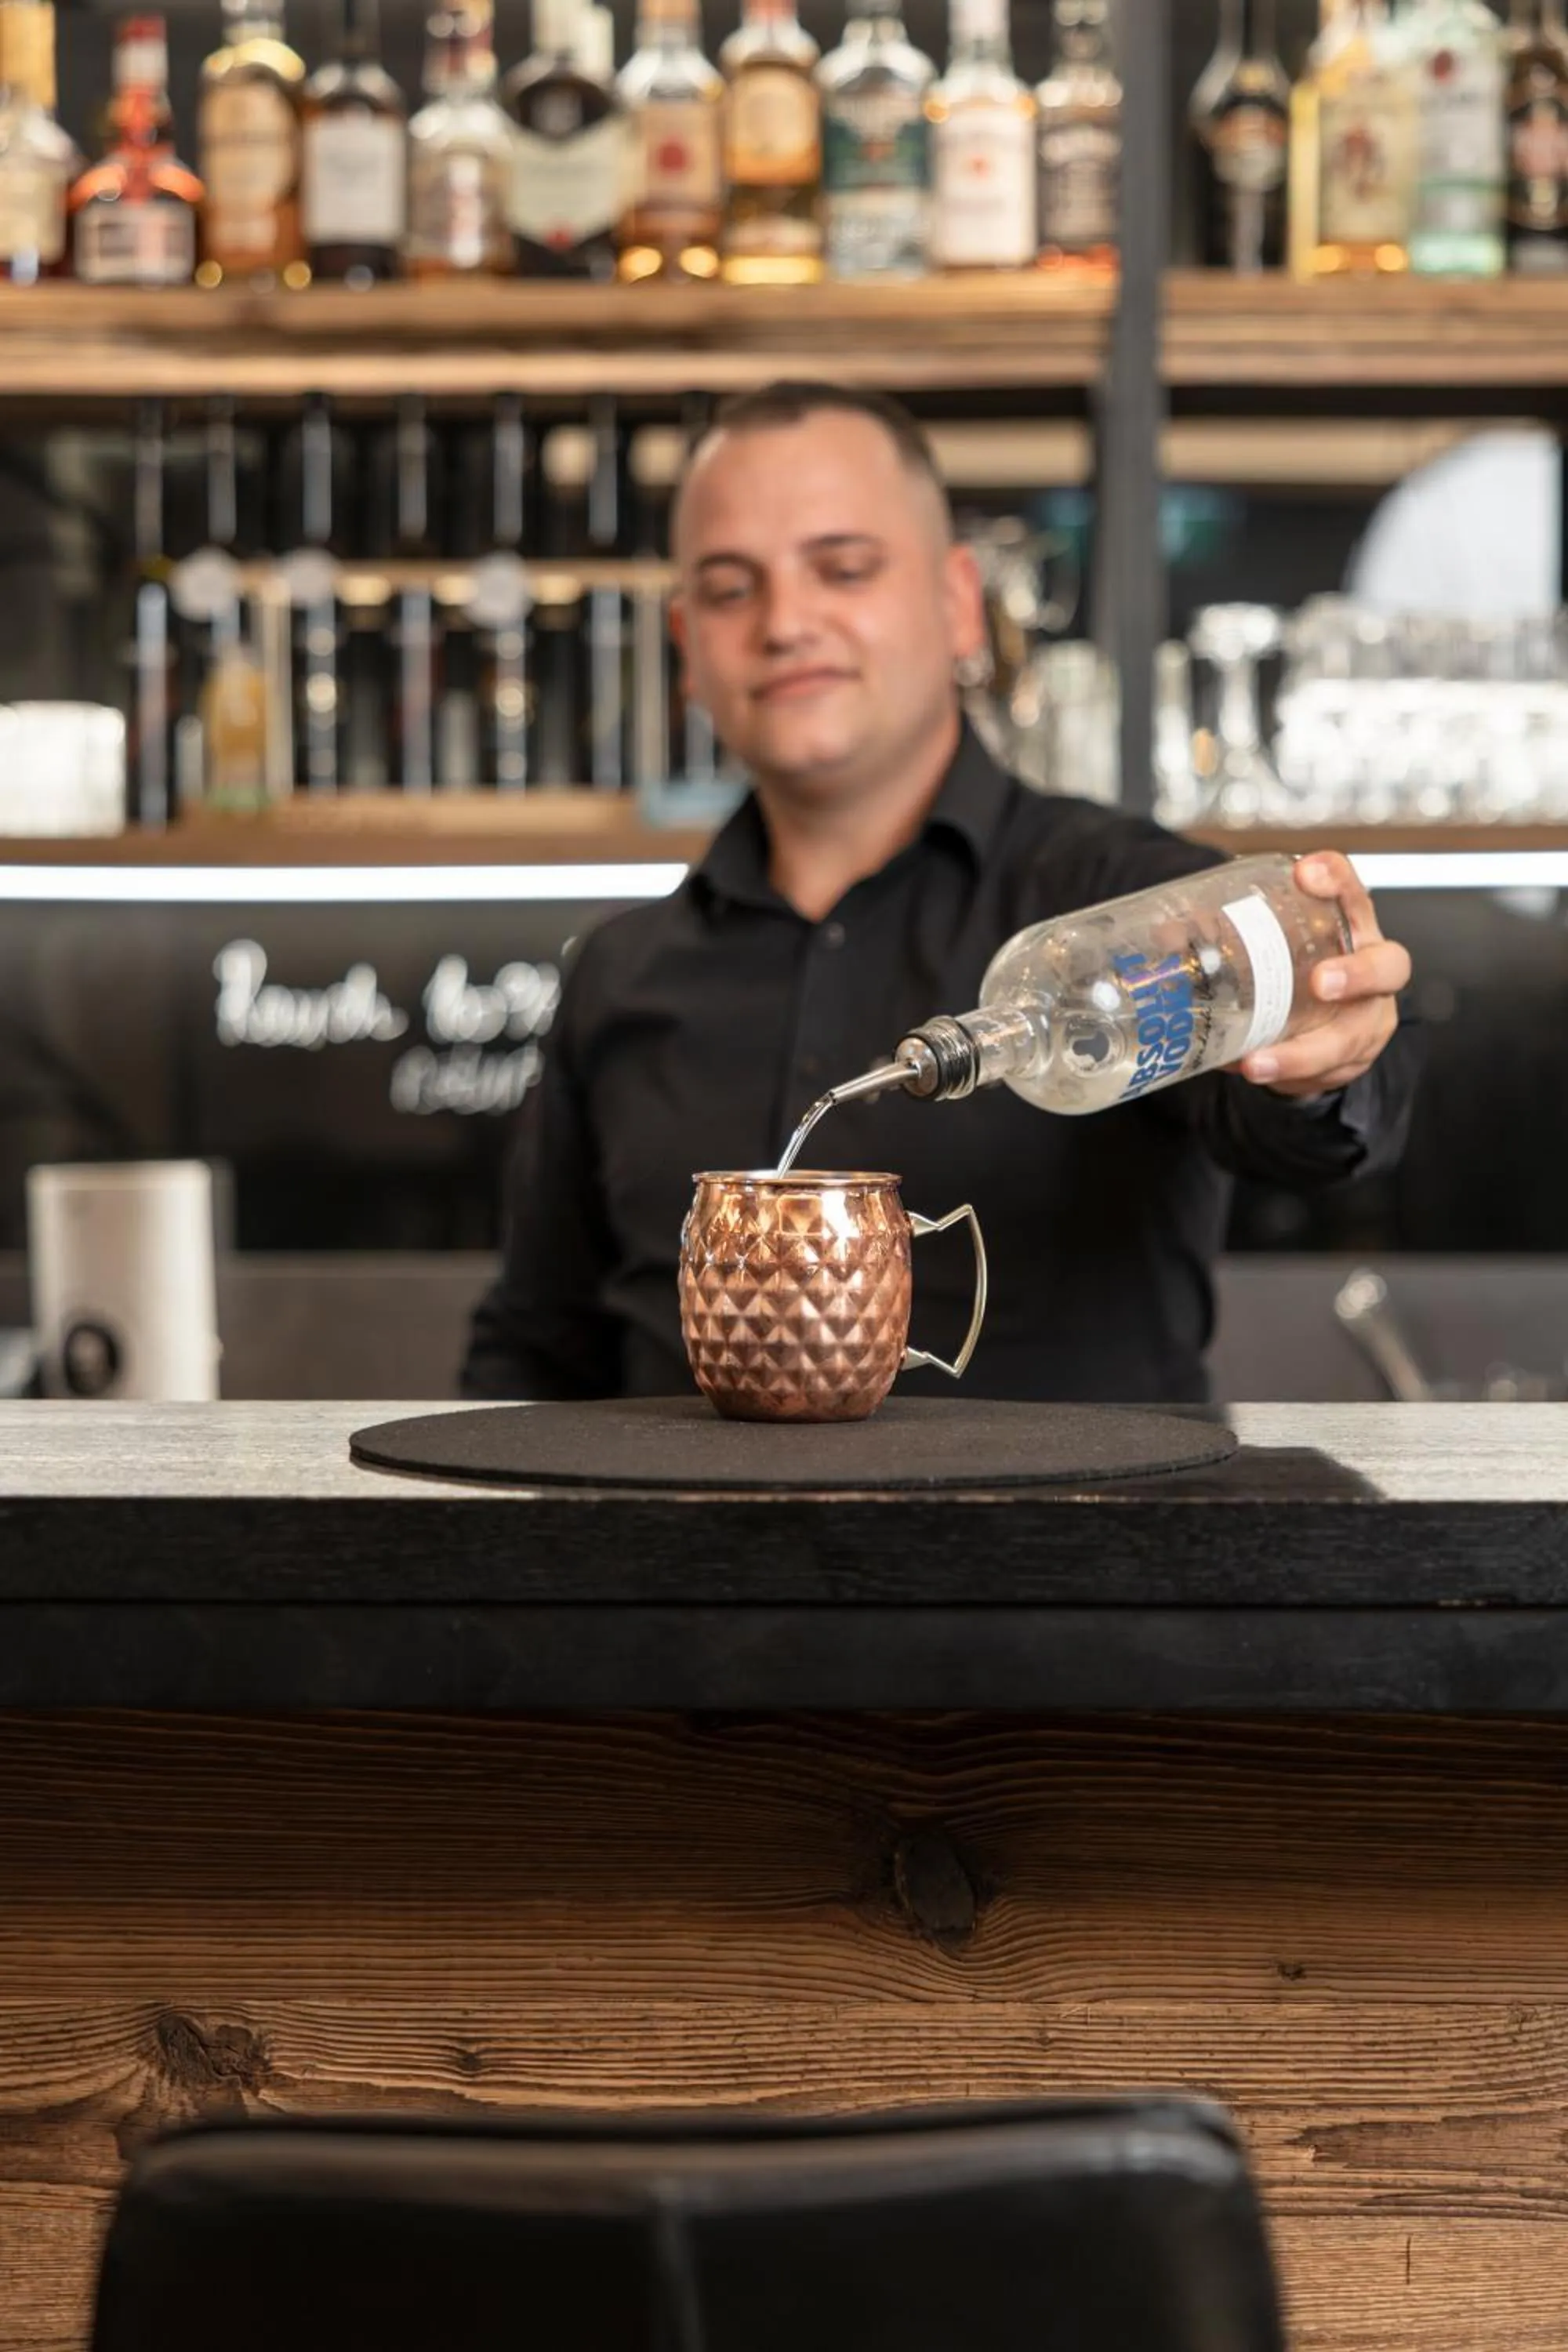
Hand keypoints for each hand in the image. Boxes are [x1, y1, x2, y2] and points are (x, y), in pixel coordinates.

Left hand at [1237, 852, 1410, 1100]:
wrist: (1321, 1018)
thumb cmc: (1297, 967)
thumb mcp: (1270, 944)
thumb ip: (1224, 934)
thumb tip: (1165, 935)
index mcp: (1350, 926)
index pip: (1353, 891)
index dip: (1338, 880)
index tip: (1307, 872)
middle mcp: (1371, 968)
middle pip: (1387, 966)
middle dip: (1356, 975)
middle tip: (1322, 983)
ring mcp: (1368, 1017)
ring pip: (1351, 1036)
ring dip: (1303, 1052)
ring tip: (1258, 1062)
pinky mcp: (1352, 1058)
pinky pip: (1328, 1072)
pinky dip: (1289, 1075)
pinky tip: (1257, 1073)